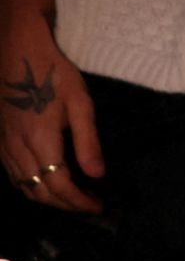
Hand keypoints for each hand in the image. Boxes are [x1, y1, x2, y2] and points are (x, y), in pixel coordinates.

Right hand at [0, 12, 101, 213]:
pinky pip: (12, 175)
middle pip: (39, 192)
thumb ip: (88, 142)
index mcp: (40, 141)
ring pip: (23, 186)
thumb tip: (97, 175)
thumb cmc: (54, 74)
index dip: (79, 202)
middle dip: (65, 205)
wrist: (19, 53)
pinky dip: (30, 187)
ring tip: (72, 199)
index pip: (59, 185)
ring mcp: (4, 146)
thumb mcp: (80, 104)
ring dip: (47, 199)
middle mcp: (17, 149)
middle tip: (89, 206)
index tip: (98, 207)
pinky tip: (46, 184)